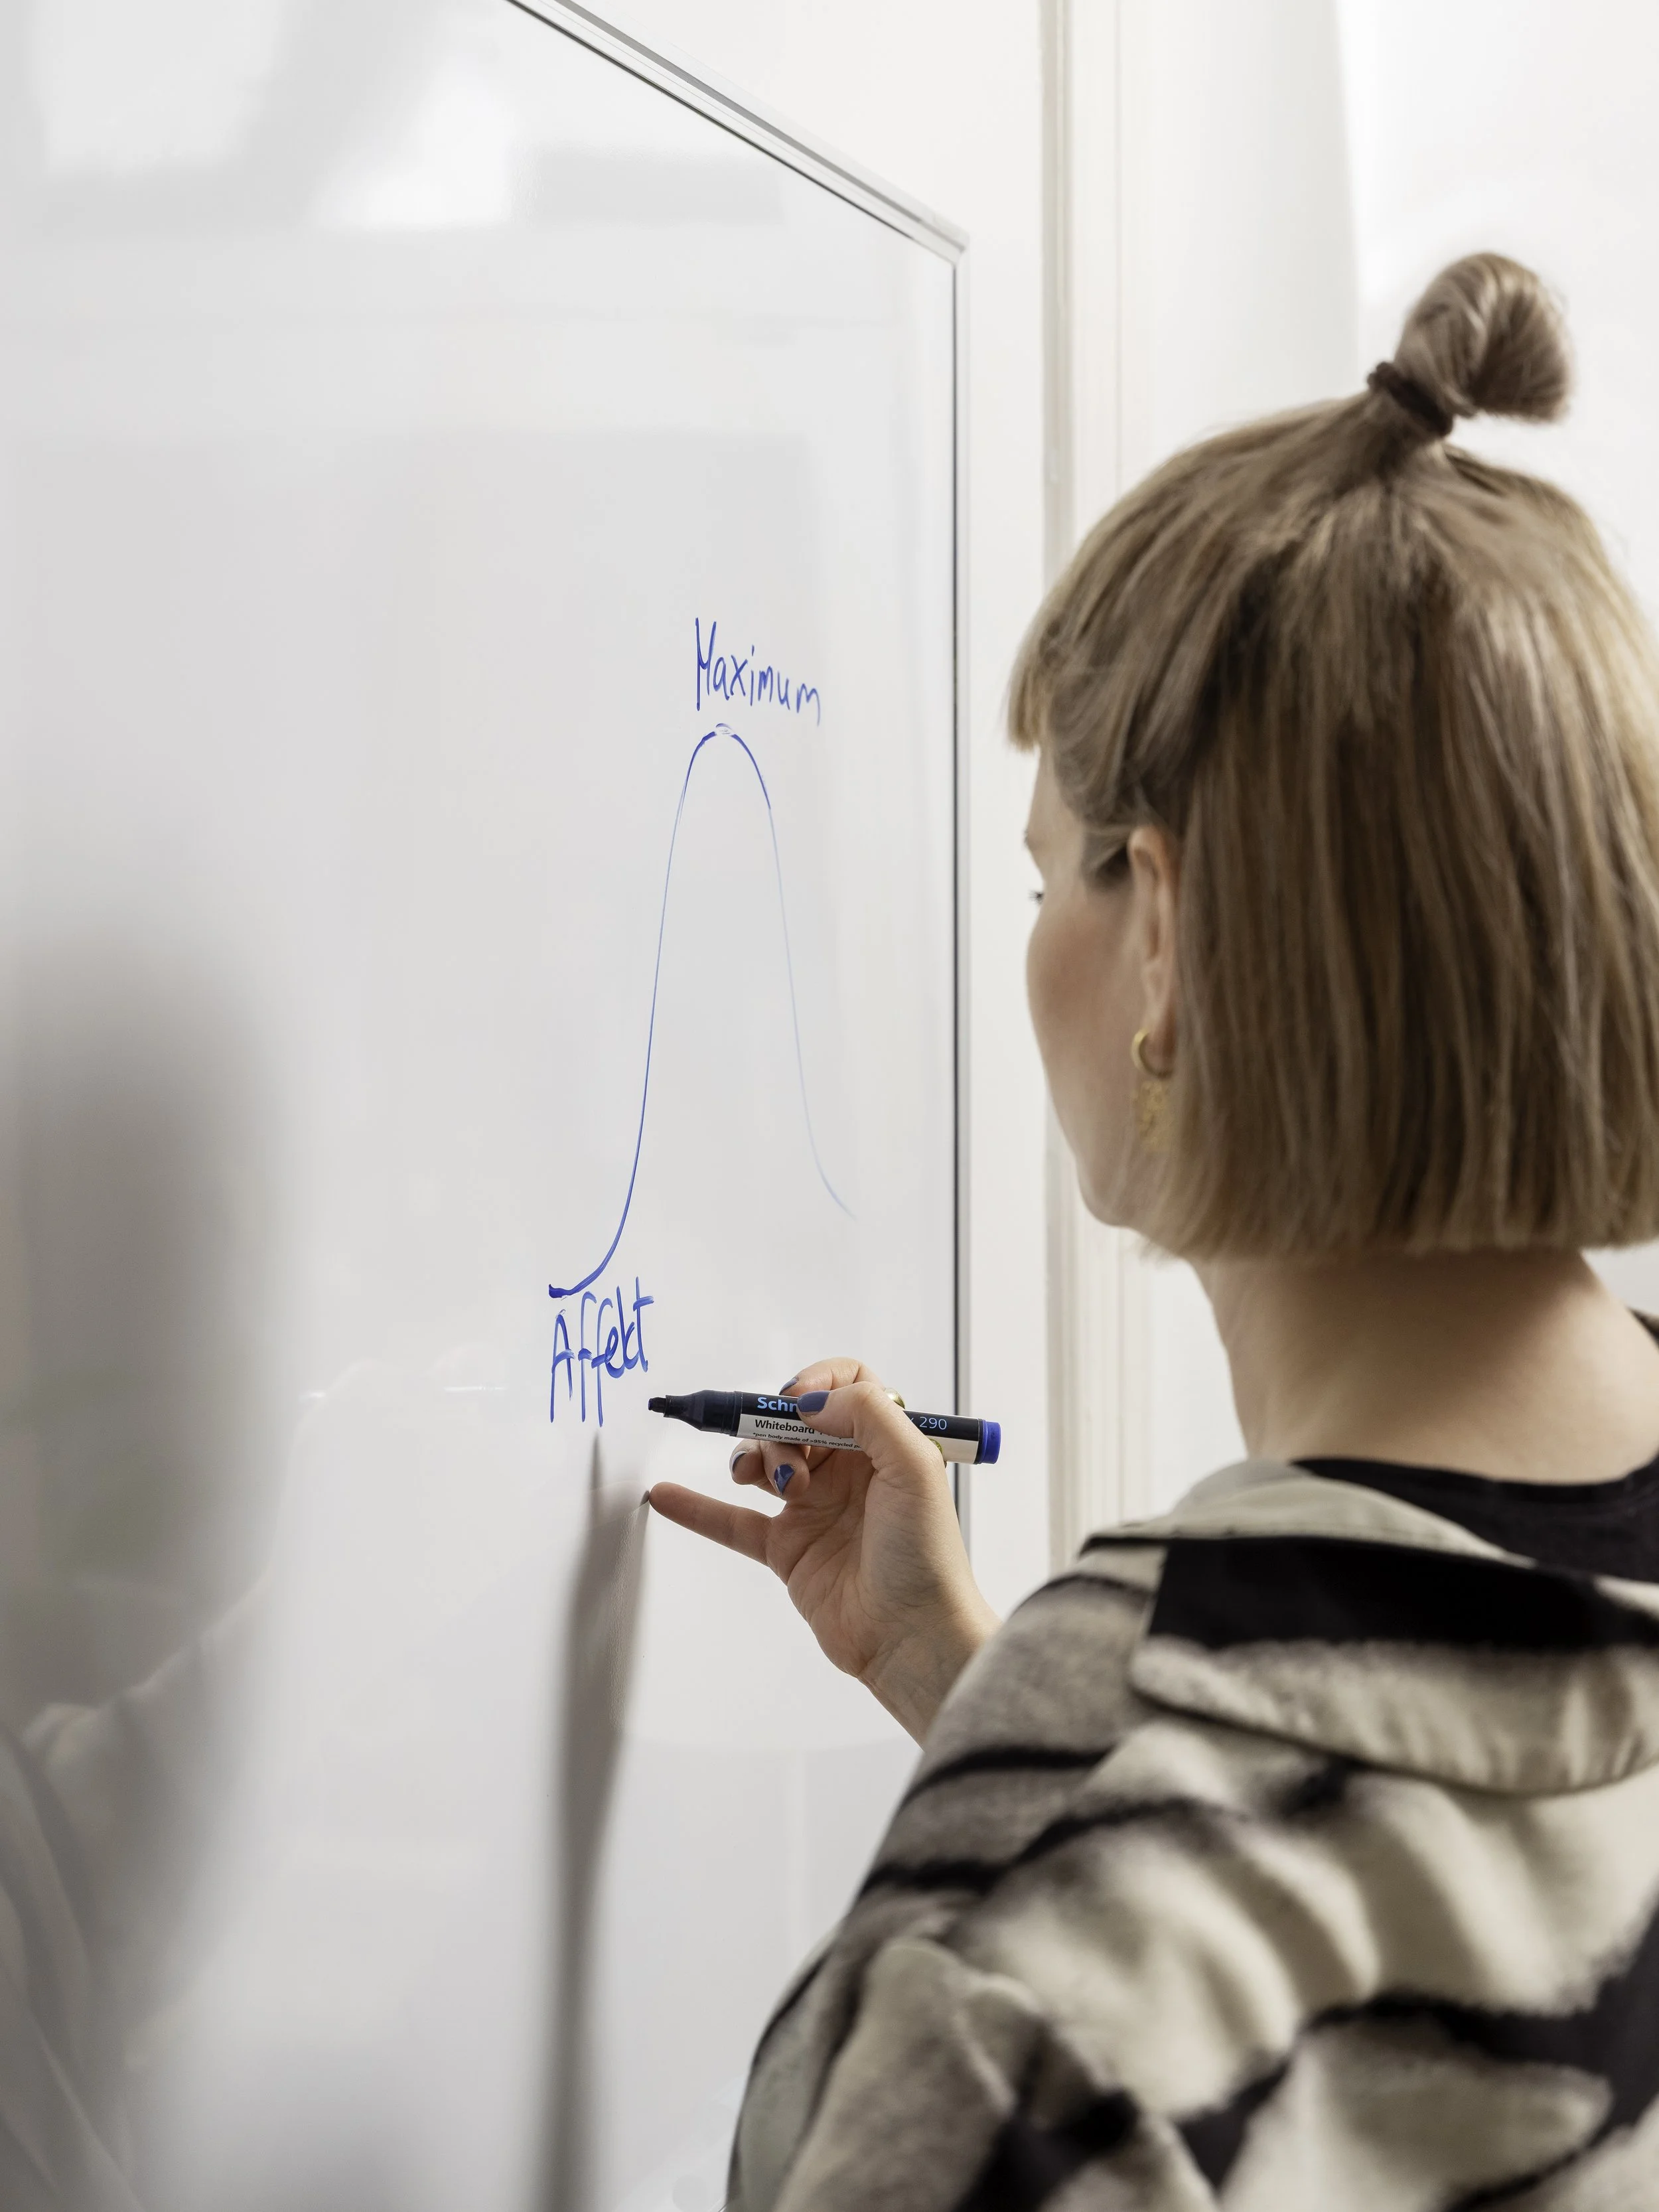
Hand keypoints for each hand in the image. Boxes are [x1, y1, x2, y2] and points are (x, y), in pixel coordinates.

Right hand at [646, 1358, 998, 1741]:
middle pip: (797, 1422)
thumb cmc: (926, 1558)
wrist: (911, 1638)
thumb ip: (869, 1416)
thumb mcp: (915, 1468)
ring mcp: (815, 1509)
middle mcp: (849, 1471)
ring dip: (754, 1459)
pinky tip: (666, 1495)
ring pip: (765, 1462)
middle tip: (786, 1457)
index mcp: (884, 1445)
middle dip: (778, 1426)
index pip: (848, 1385)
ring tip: (771, 1484)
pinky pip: (734, 1522)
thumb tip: (812, 1400)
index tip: (799, 1402)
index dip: (819, 1383)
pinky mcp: (789, 1550)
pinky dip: (697, 1508)